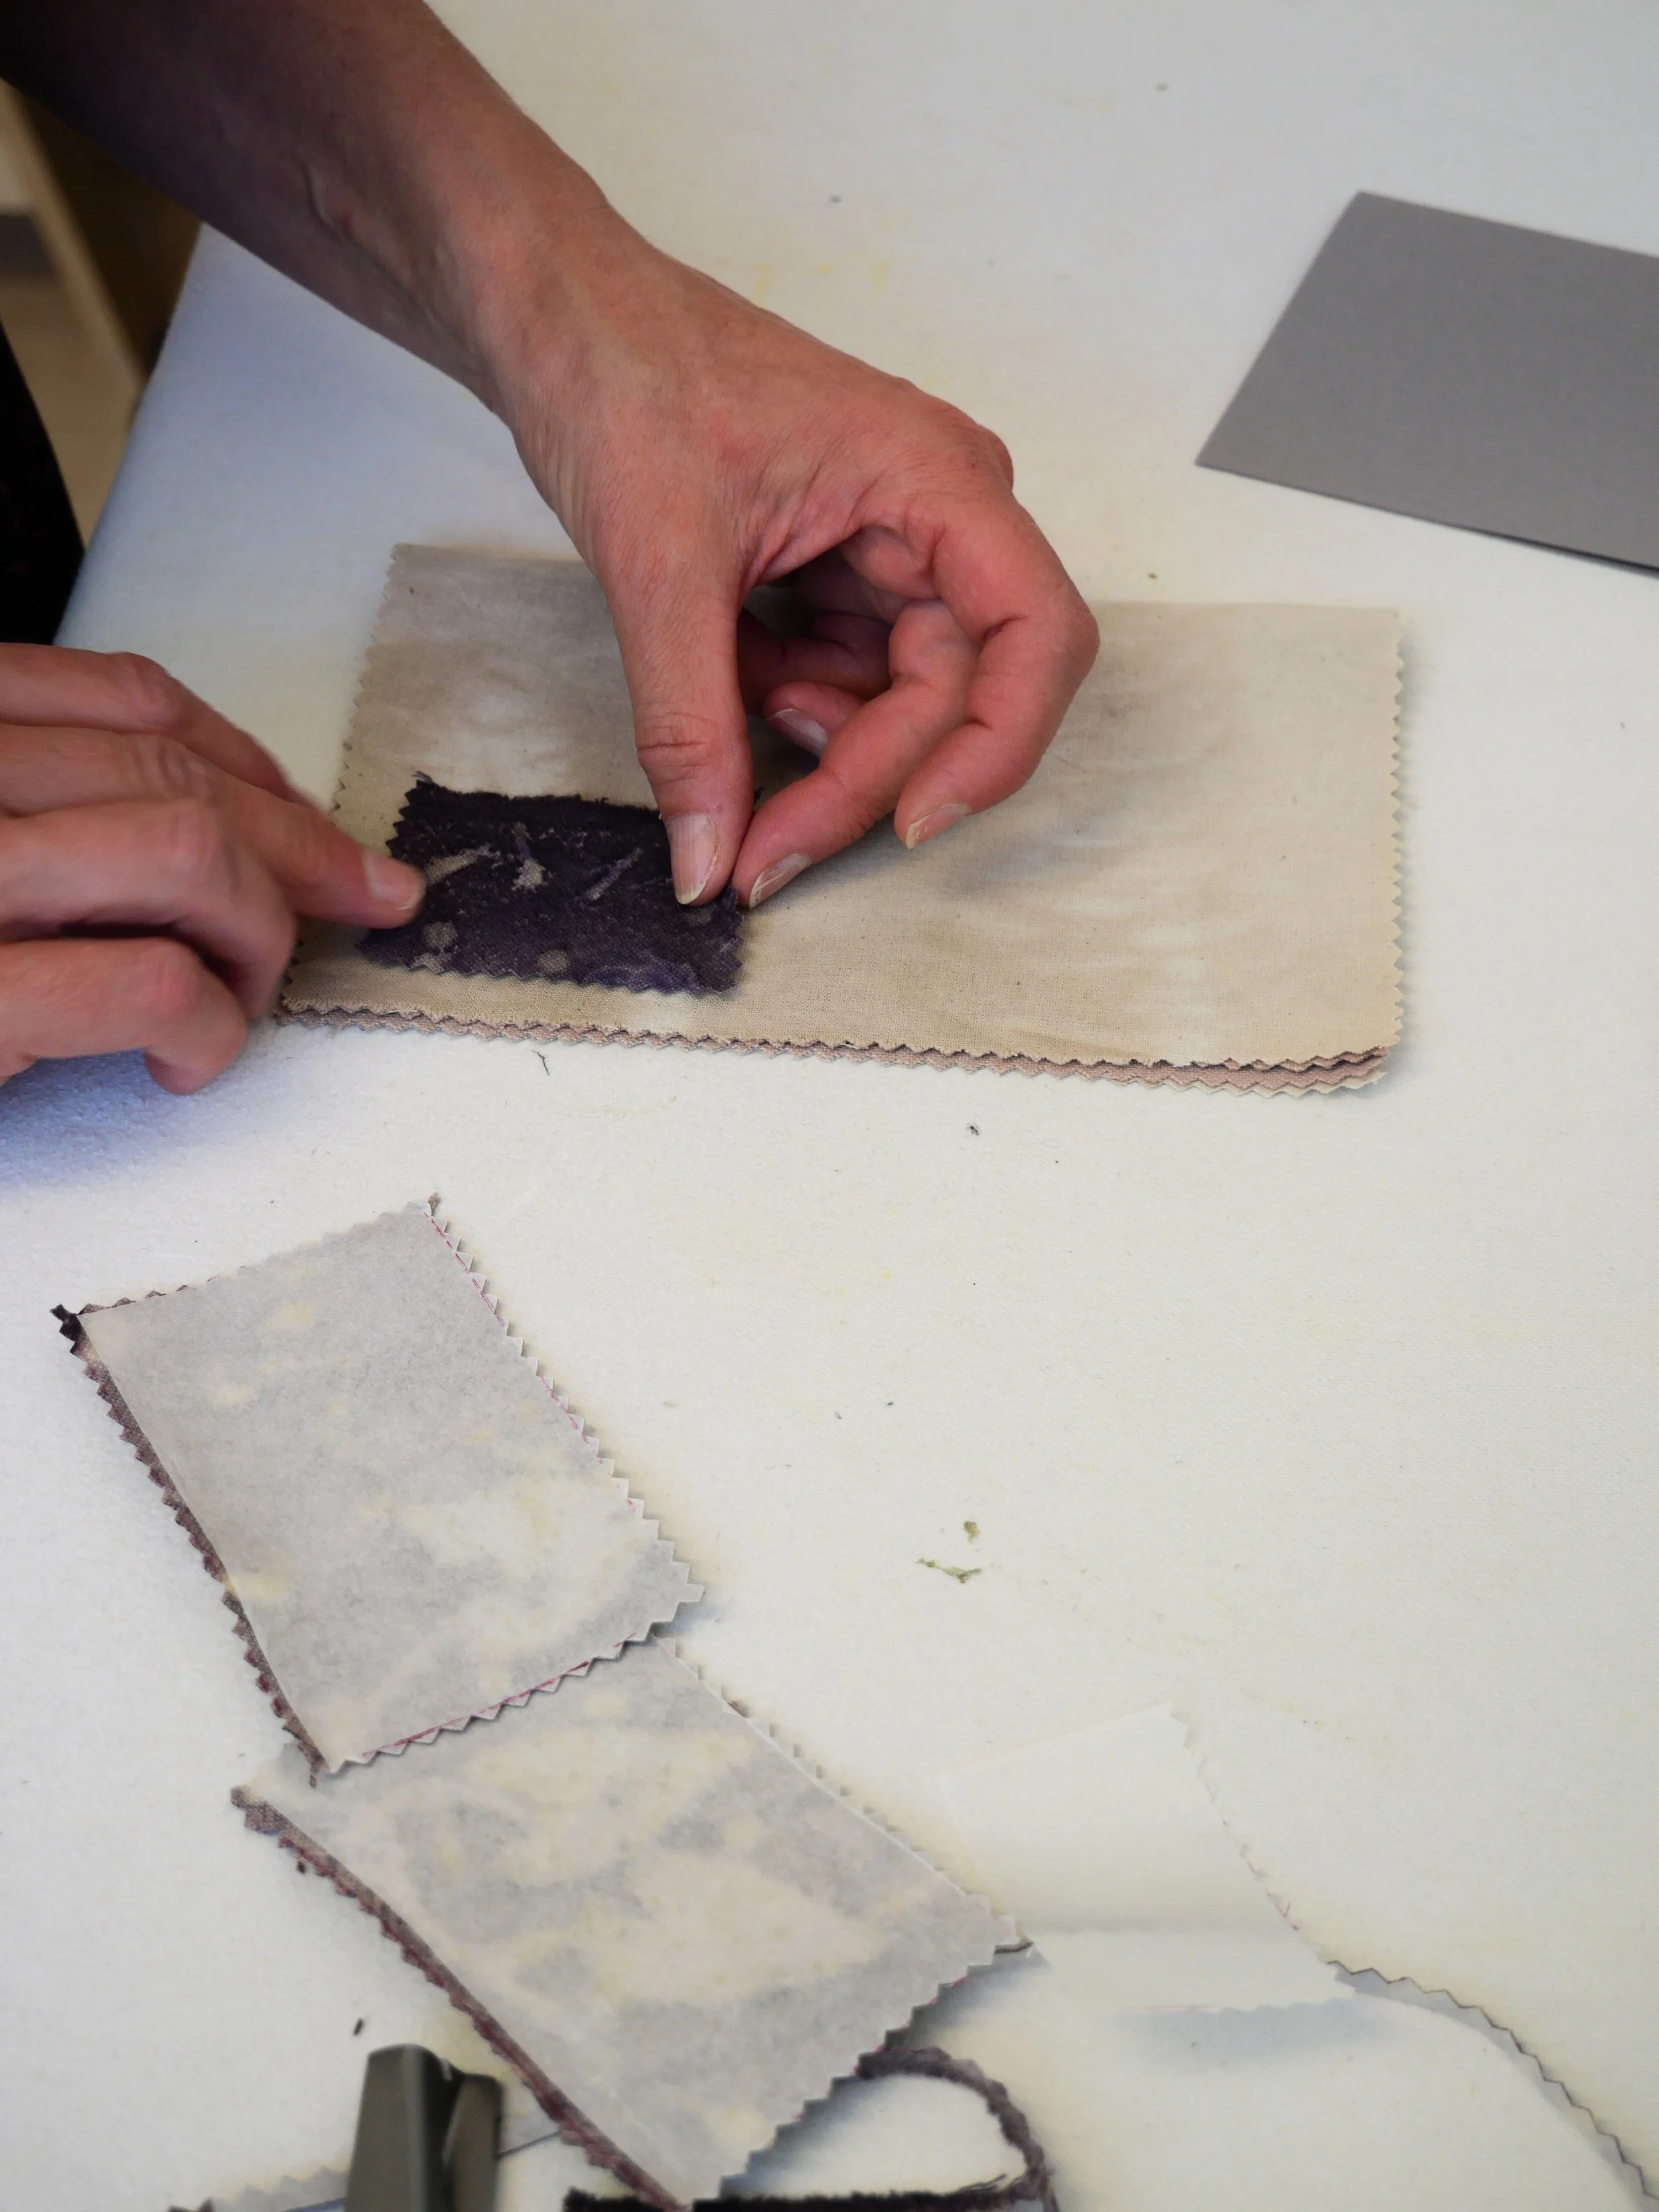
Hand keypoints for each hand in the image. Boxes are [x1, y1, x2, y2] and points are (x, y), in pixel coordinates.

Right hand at [0, 645, 423, 1091]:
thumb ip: (64, 807)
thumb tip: (240, 834)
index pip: (134, 702)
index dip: (256, 769)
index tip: (325, 827)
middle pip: (181, 778)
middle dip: (300, 852)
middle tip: (366, 903)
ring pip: (192, 855)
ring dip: (254, 935)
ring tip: (234, 1000)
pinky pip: (153, 983)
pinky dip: (205, 1027)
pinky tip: (183, 1059)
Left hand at [485, 217, 1098, 906]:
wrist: (556, 319)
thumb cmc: (623, 375)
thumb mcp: (658, 567)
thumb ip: (691, 729)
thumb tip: (709, 862)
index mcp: (936, 478)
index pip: (1037, 638)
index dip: (994, 749)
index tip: (910, 824)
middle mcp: (938, 515)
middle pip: (955, 695)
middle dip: (862, 780)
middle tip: (760, 850)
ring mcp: (892, 547)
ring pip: (898, 703)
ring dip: (821, 748)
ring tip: (727, 719)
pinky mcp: (841, 575)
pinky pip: (845, 682)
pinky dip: (787, 708)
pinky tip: (730, 681)